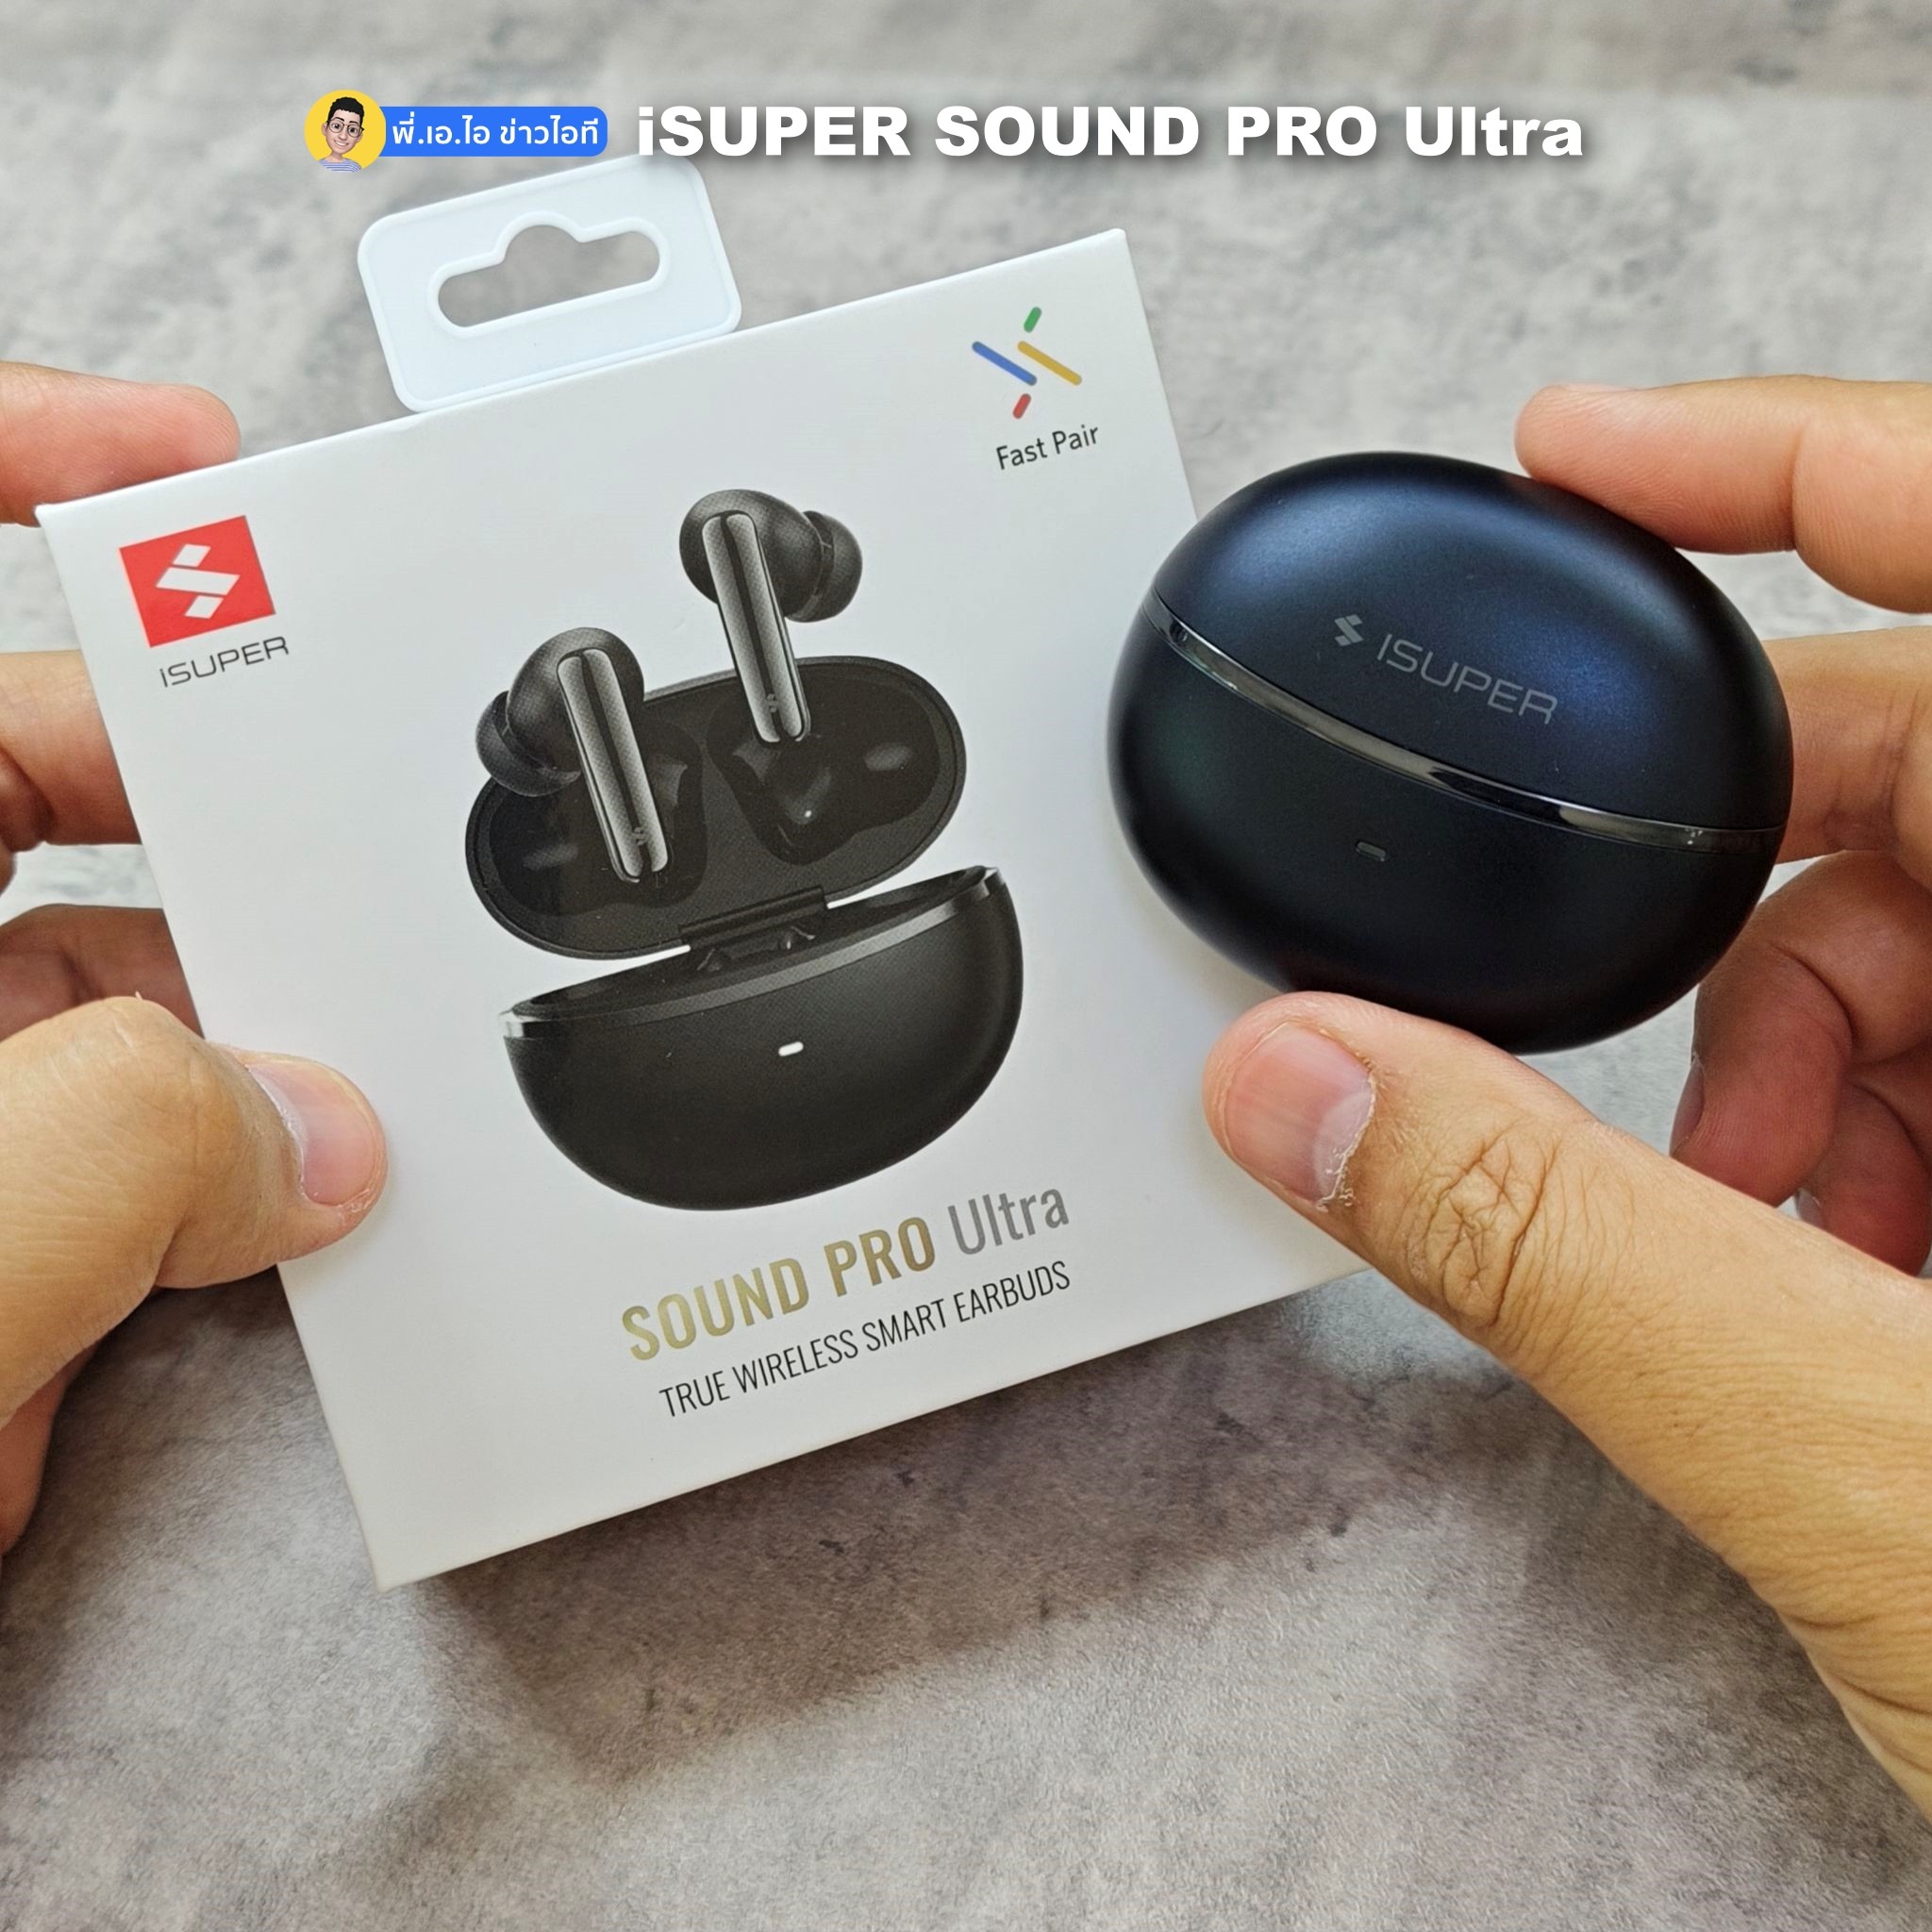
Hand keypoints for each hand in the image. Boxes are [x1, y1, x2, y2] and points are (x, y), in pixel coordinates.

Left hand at [0, 364, 385, 1560]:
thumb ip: (123, 1158)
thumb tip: (303, 1133)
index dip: (23, 461)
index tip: (192, 465)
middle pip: (16, 806)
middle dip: (193, 874)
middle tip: (335, 915)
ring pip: (55, 1026)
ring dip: (160, 1121)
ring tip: (237, 1207)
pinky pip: (36, 1185)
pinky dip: (89, 1267)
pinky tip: (85, 1369)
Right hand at [1204, 377, 1931, 1820]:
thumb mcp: (1868, 1462)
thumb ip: (1553, 1252)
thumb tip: (1307, 1091)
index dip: (1775, 459)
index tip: (1584, 446)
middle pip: (1926, 769)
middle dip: (1736, 915)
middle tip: (1660, 1087)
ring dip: (1801, 1057)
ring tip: (1784, 1253)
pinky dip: (1880, 1120)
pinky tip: (1864, 1277)